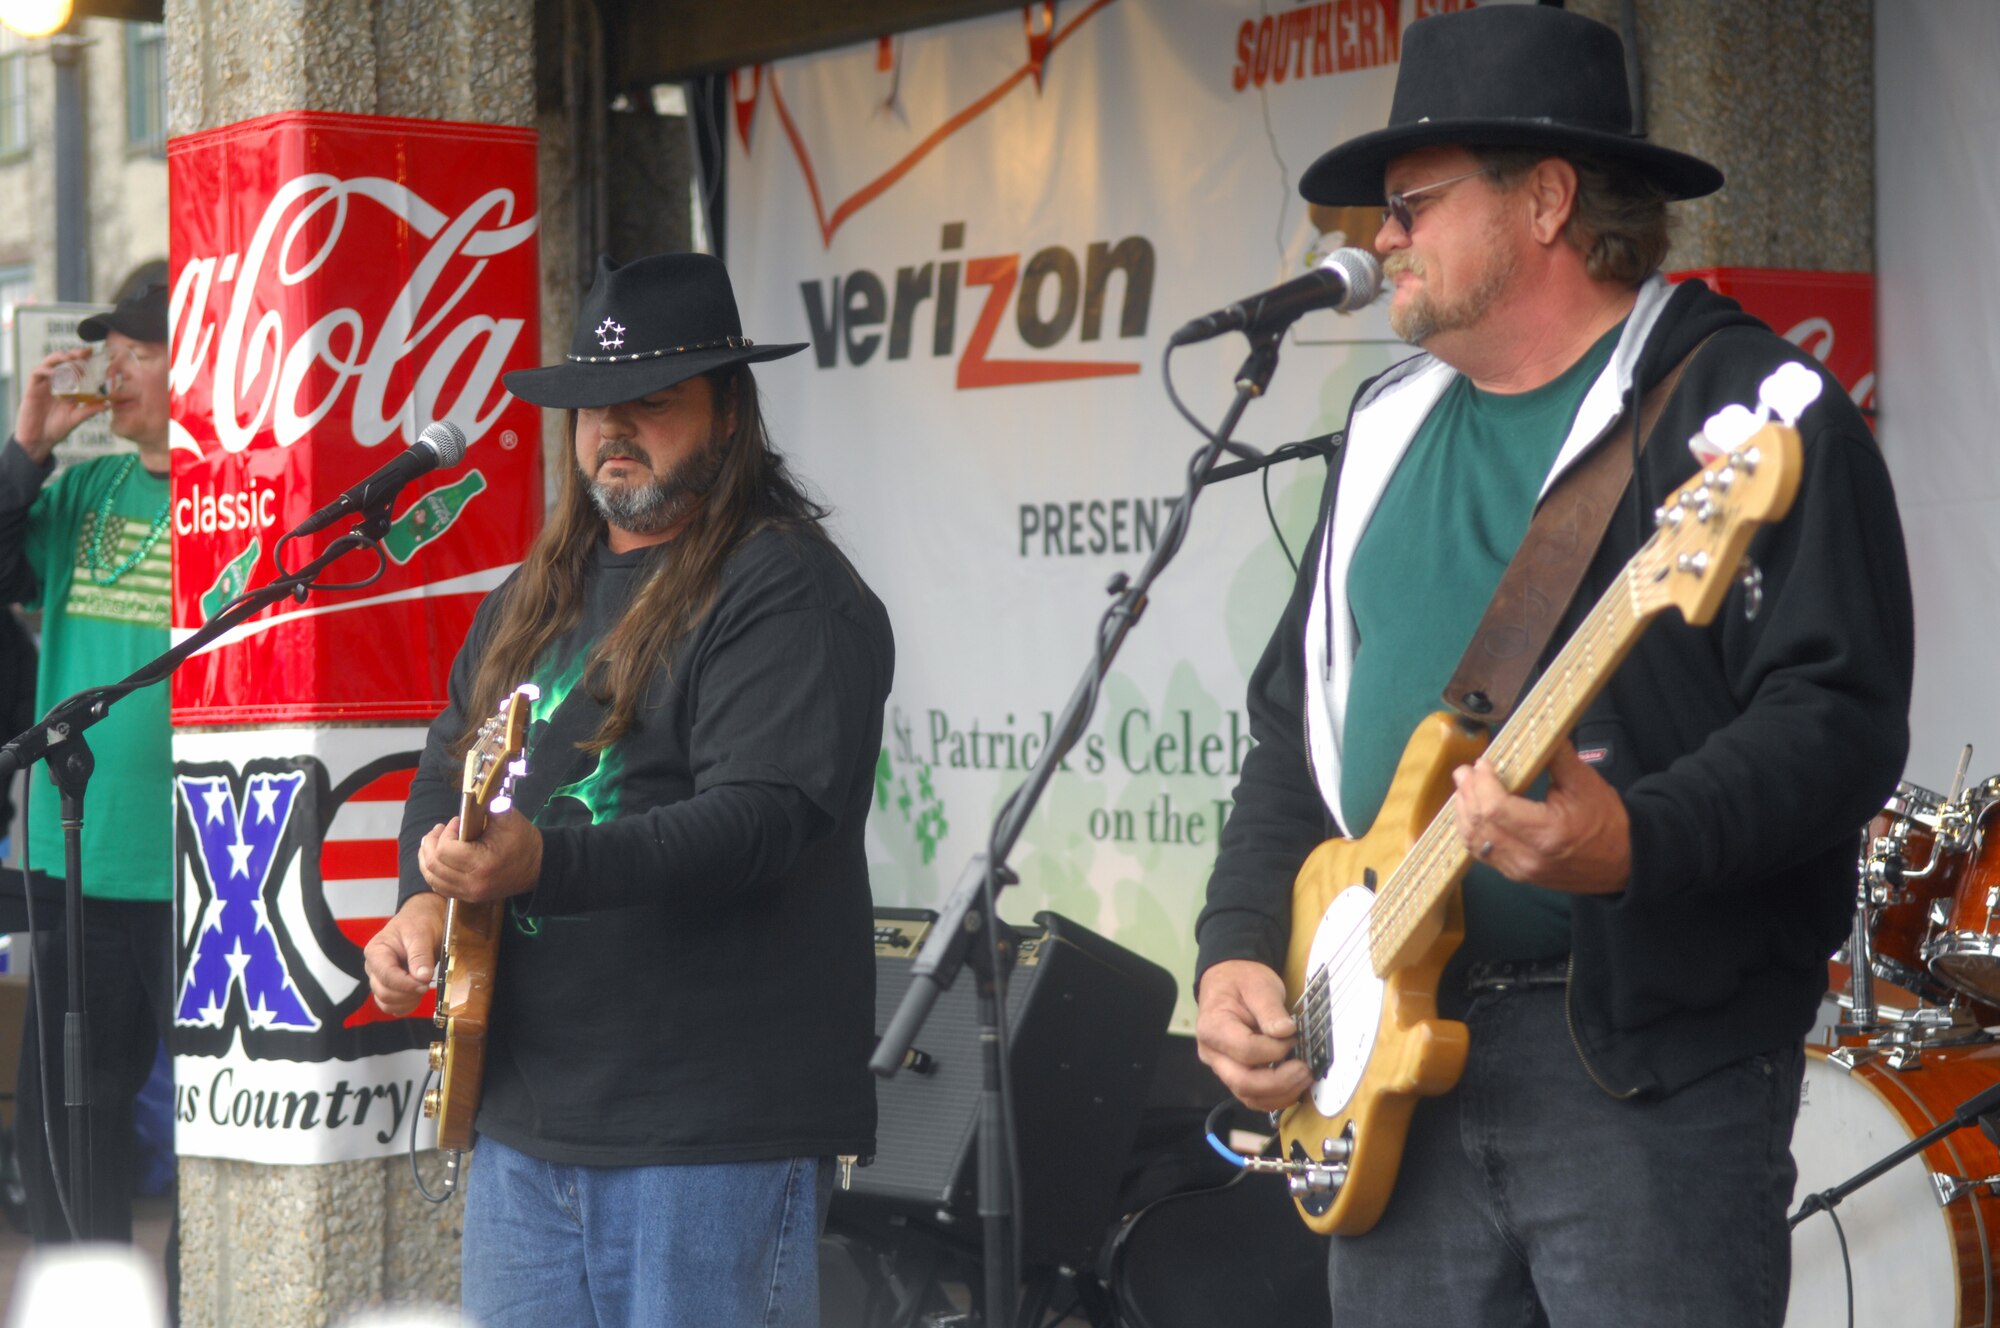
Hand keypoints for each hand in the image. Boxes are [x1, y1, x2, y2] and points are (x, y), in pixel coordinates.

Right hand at [14, 348, 107, 458]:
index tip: (94, 354)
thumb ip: (89, 410)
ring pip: (49, 363)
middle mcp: (55, 383)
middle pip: (62, 361)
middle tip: (85, 354)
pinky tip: (55, 372)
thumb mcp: (76, 419)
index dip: (83, 359)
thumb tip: (108, 404)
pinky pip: (37, 373)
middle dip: (74, 355)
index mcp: (67, 388)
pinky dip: (46, 370)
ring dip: (60, 358)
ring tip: (71, 359)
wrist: (39, 440)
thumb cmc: (57, 429)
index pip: (75, 368)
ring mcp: (43, 384)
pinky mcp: (32, 388)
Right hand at [363, 893, 446, 1016]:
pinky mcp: (389, 987)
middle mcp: (373, 968)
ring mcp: (379, 979)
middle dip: (408, 994)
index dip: (406, 984)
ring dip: (407, 1002)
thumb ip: (420, 955)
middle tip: (427, 984)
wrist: (422, 920)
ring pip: (386, 1003)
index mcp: (376, 952)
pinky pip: (391, 1006)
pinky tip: (417, 995)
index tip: (425, 982)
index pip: (386, 976)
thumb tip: (422, 977)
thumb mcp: (422, 933)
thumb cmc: (419, 922)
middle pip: (384, 993)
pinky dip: (405, 1006)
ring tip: (422, 987)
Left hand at [418, 810, 543, 903]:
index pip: (446, 850)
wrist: (539, 867)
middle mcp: (472, 883)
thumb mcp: (508, 818)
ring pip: (433, 878)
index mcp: (482, 863)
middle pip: (434, 865)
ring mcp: (469, 893)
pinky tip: (435, 859)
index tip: (457, 822)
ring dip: (427, 858)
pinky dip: (433, 872)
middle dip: (432, 843)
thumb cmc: (523, 840)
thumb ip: (488, 804)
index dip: (446, 833)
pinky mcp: (469, 897)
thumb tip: (471, 793)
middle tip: (439, 830)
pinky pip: (440, 887)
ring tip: (432, 842)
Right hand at [1195, 959, 1311, 1111]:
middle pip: (1243, 1082)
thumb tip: (1286, 1032)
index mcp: (1213, 1027)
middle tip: (1304, 1070)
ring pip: (1248, 1096)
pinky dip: (1274, 1096)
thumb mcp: (1258, 985)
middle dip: (1279, 1082)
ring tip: (1303, 1078)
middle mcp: (1213, 1053)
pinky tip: (1292, 1085)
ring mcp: (1221, 1067)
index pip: (1246, 1050)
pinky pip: (1252, 1096)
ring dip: (1279, 1094)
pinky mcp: (1234, 1074)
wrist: (1228, 982)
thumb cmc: (1242, 981)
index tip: (1292, 1037)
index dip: (1275, 1049)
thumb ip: (1270, 1009)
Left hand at [1452, 739, 1630, 894]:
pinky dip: (1471, 830)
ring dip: (1464, 812)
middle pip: (1479, 824)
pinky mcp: (1516, 875)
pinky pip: (1481, 853)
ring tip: (1463, 788)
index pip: (1495, 808)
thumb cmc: (1606, 821)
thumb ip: (1556, 755)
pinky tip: (1471, 811)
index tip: (1483, 764)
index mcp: (1547, 833)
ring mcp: (1520, 870)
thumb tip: (1536, 729)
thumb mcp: (1585, 783)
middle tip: (1464, 771)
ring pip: (1474, 841)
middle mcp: (1529, 857)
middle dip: (1467, 794)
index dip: (1482, 783)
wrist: (1623, 862)